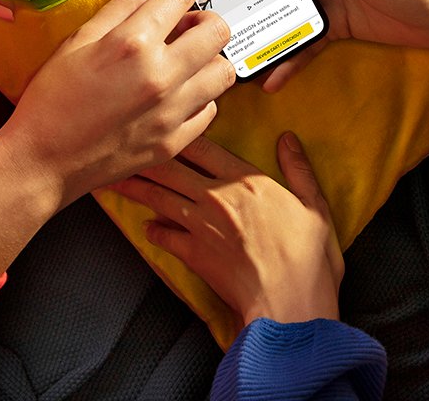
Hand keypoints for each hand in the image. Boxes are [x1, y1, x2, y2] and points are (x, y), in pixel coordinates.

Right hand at [0, 0, 234, 274]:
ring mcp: (170, 112)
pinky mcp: (174, 142)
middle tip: (189, 24)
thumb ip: (119, 10)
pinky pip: (210, 110)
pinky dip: (201, 96)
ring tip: (187, 60)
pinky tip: (180, 93)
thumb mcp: (76, 42)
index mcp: (131, 44)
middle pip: (218, 32)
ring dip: (210, 59)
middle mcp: (159, 76)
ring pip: (223, 72)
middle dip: (208, 20)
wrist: (41, 161)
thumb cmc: (51, 100)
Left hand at [110, 132, 342, 327]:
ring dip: (135, 188)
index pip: (204, 147)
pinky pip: (164, 238)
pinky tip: (146, 228)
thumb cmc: (307, 259)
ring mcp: (201, 226)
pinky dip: (153, 231)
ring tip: (113, 179)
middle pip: (171, 169)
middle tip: (120, 147)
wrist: (289, 303)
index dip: (180, 132)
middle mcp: (217, 197)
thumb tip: (288, 139)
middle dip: (144, 157)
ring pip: (159, 198)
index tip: (161, 123)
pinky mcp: (193, 255)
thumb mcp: (315, 207)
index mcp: (246, 181)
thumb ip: (299, 170)